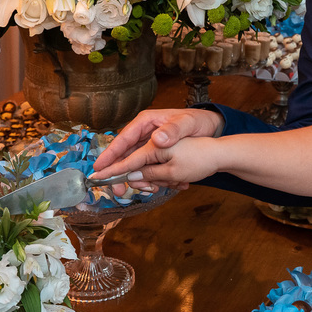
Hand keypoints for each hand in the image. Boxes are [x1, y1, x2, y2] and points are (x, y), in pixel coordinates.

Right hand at [91, 108, 223, 190]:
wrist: (212, 129)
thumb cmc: (198, 121)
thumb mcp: (187, 123)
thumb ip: (173, 130)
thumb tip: (156, 139)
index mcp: (145, 122)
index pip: (123, 139)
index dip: (110, 155)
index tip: (100, 169)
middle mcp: (144, 133)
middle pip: (125, 155)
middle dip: (122, 174)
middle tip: (118, 190)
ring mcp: (149, 144)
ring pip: (137, 165)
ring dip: (142, 179)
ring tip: (152, 188)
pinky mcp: (157, 154)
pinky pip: (149, 168)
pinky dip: (154, 178)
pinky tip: (162, 185)